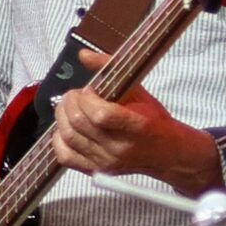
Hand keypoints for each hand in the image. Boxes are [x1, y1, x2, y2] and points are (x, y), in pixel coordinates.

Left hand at [49, 49, 220, 193]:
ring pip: (69, 137)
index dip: (87, 98)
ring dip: (62, 116)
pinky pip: (65, 156)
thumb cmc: (153, 120)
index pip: (101, 115)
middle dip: (70, 102)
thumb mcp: (139, 91)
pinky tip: (67, 127)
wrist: (167, 153)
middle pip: (79, 123)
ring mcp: (106, 161)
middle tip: (75, 95)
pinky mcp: (96, 170)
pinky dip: (58, 139)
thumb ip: (110, 69)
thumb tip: (83, 55)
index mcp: (136, 127)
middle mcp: (119, 148)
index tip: (89, 90)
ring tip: (70, 107)